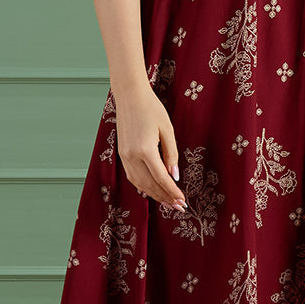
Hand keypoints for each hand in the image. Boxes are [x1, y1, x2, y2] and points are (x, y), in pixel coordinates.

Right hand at [114, 88, 186, 208]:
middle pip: (149, 185)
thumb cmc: (152, 109)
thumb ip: (171, 154)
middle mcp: (131, 156)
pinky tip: (153, 190)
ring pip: (139, 184)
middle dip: (165, 198)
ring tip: (169, 202)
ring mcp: (124, 156)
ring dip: (154, 195)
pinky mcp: (122, 154)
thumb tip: (174, 175)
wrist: (130, 96)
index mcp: (145, 150)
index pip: (161, 178)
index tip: (183, 201)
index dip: (172, 192)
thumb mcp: (167, 130)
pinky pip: (132, 176)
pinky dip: (143, 186)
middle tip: (179, 207)